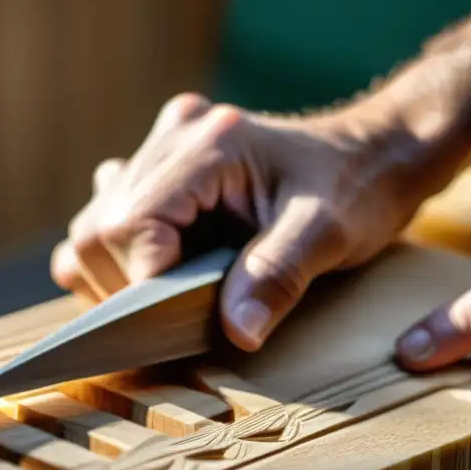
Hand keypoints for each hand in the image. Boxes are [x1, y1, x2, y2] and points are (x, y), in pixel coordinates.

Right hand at [50, 93, 442, 351]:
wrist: (376, 151)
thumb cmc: (359, 187)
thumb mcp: (329, 235)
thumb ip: (277, 277)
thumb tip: (236, 333)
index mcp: (209, 145)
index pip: (131, 226)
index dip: (143, 285)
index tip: (176, 323)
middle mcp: (173, 136)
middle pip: (100, 231)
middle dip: (128, 288)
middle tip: (179, 315)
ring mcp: (162, 148)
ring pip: (94, 228)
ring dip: (119, 276)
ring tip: (175, 292)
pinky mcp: (161, 166)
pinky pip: (108, 219)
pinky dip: (122, 258)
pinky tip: (168, 269)